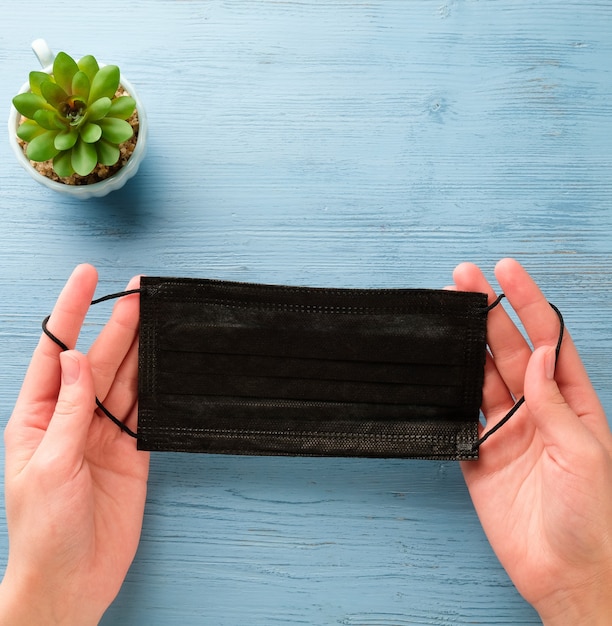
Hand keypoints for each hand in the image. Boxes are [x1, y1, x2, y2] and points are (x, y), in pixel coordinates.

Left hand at [0, 264, 148, 624]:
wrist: (73, 582)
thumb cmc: (43, 532)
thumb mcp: (49, 467)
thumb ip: (69, 411)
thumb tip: (78, 360)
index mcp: (38, 418)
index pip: (58, 353)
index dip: (72, 312)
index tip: (87, 277)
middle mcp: (72, 419)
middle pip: (100, 360)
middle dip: (117, 324)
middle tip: (139, 291)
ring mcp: (104, 434)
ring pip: (127, 381)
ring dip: (142, 349)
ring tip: (157, 317)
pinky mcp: (131, 452)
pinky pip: (147, 411)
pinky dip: (158, 387)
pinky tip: (167, 364)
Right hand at [453, 259, 611, 624]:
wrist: (565, 573)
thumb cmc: (592, 518)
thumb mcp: (584, 453)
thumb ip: (555, 402)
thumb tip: (536, 353)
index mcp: (571, 402)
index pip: (546, 339)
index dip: (527, 303)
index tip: (506, 271)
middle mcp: (536, 409)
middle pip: (507, 348)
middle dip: (487, 311)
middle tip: (464, 278)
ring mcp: (505, 428)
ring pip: (480, 374)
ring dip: (464, 342)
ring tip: (447, 310)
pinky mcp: (478, 452)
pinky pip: (461, 412)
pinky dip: (449, 387)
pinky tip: (438, 364)